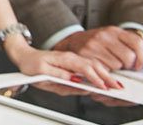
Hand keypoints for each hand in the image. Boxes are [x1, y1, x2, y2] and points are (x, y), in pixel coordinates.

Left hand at [5, 42, 119, 88]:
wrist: (25, 56)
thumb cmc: (31, 64)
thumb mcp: (41, 71)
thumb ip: (59, 75)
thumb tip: (75, 80)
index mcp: (64, 58)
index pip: (84, 68)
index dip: (96, 78)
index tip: (104, 87)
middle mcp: (71, 57)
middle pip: (93, 65)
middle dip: (107, 76)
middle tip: (117, 87)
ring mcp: (73, 59)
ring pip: (94, 65)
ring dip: (106, 74)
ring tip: (115, 84)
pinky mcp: (73, 62)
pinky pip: (89, 66)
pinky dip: (99, 72)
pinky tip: (105, 78)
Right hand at [53, 26, 142, 69]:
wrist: (74, 41)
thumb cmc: (101, 43)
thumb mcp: (120, 41)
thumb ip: (142, 50)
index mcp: (116, 31)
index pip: (138, 42)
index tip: (140, 64)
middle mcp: (104, 36)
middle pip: (129, 57)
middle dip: (129, 65)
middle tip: (125, 66)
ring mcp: (93, 45)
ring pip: (117, 65)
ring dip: (117, 70)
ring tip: (111, 65)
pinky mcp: (85, 55)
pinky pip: (103, 70)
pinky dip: (106, 72)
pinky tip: (103, 67)